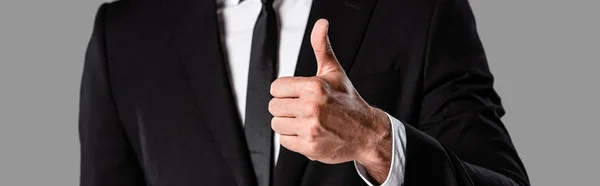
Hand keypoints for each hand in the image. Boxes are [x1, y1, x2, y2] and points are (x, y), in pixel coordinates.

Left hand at [269, 19, 392, 181]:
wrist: (367, 133)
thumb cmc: (349, 102)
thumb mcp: (334, 72)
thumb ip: (321, 47)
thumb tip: (321, 25)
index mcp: (313, 87)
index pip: (276, 87)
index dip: (285, 91)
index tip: (296, 94)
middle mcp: (311, 107)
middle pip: (274, 106)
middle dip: (285, 107)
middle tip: (302, 108)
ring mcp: (309, 128)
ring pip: (276, 124)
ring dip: (288, 124)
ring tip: (305, 121)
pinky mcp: (309, 146)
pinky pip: (284, 141)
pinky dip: (293, 139)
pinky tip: (307, 132)